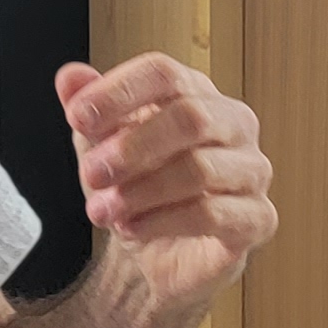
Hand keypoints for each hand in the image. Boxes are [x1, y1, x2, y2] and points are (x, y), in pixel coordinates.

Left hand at [55, 55, 274, 312]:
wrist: (158, 254)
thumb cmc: (137, 188)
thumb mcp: (101, 147)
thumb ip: (88, 110)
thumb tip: (70, 78)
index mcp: (198, 93)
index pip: (164, 74)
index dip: (119, 92)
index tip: (77, 118)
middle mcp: (234, 124)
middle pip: (190, 117)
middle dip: (132, 147)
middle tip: (92, 173)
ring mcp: (252, 170)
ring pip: (200, 169)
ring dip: (141, 191)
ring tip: (103, 210)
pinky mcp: (257, 218)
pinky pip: (212, 214)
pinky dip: (161, 222)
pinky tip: (131, 229)